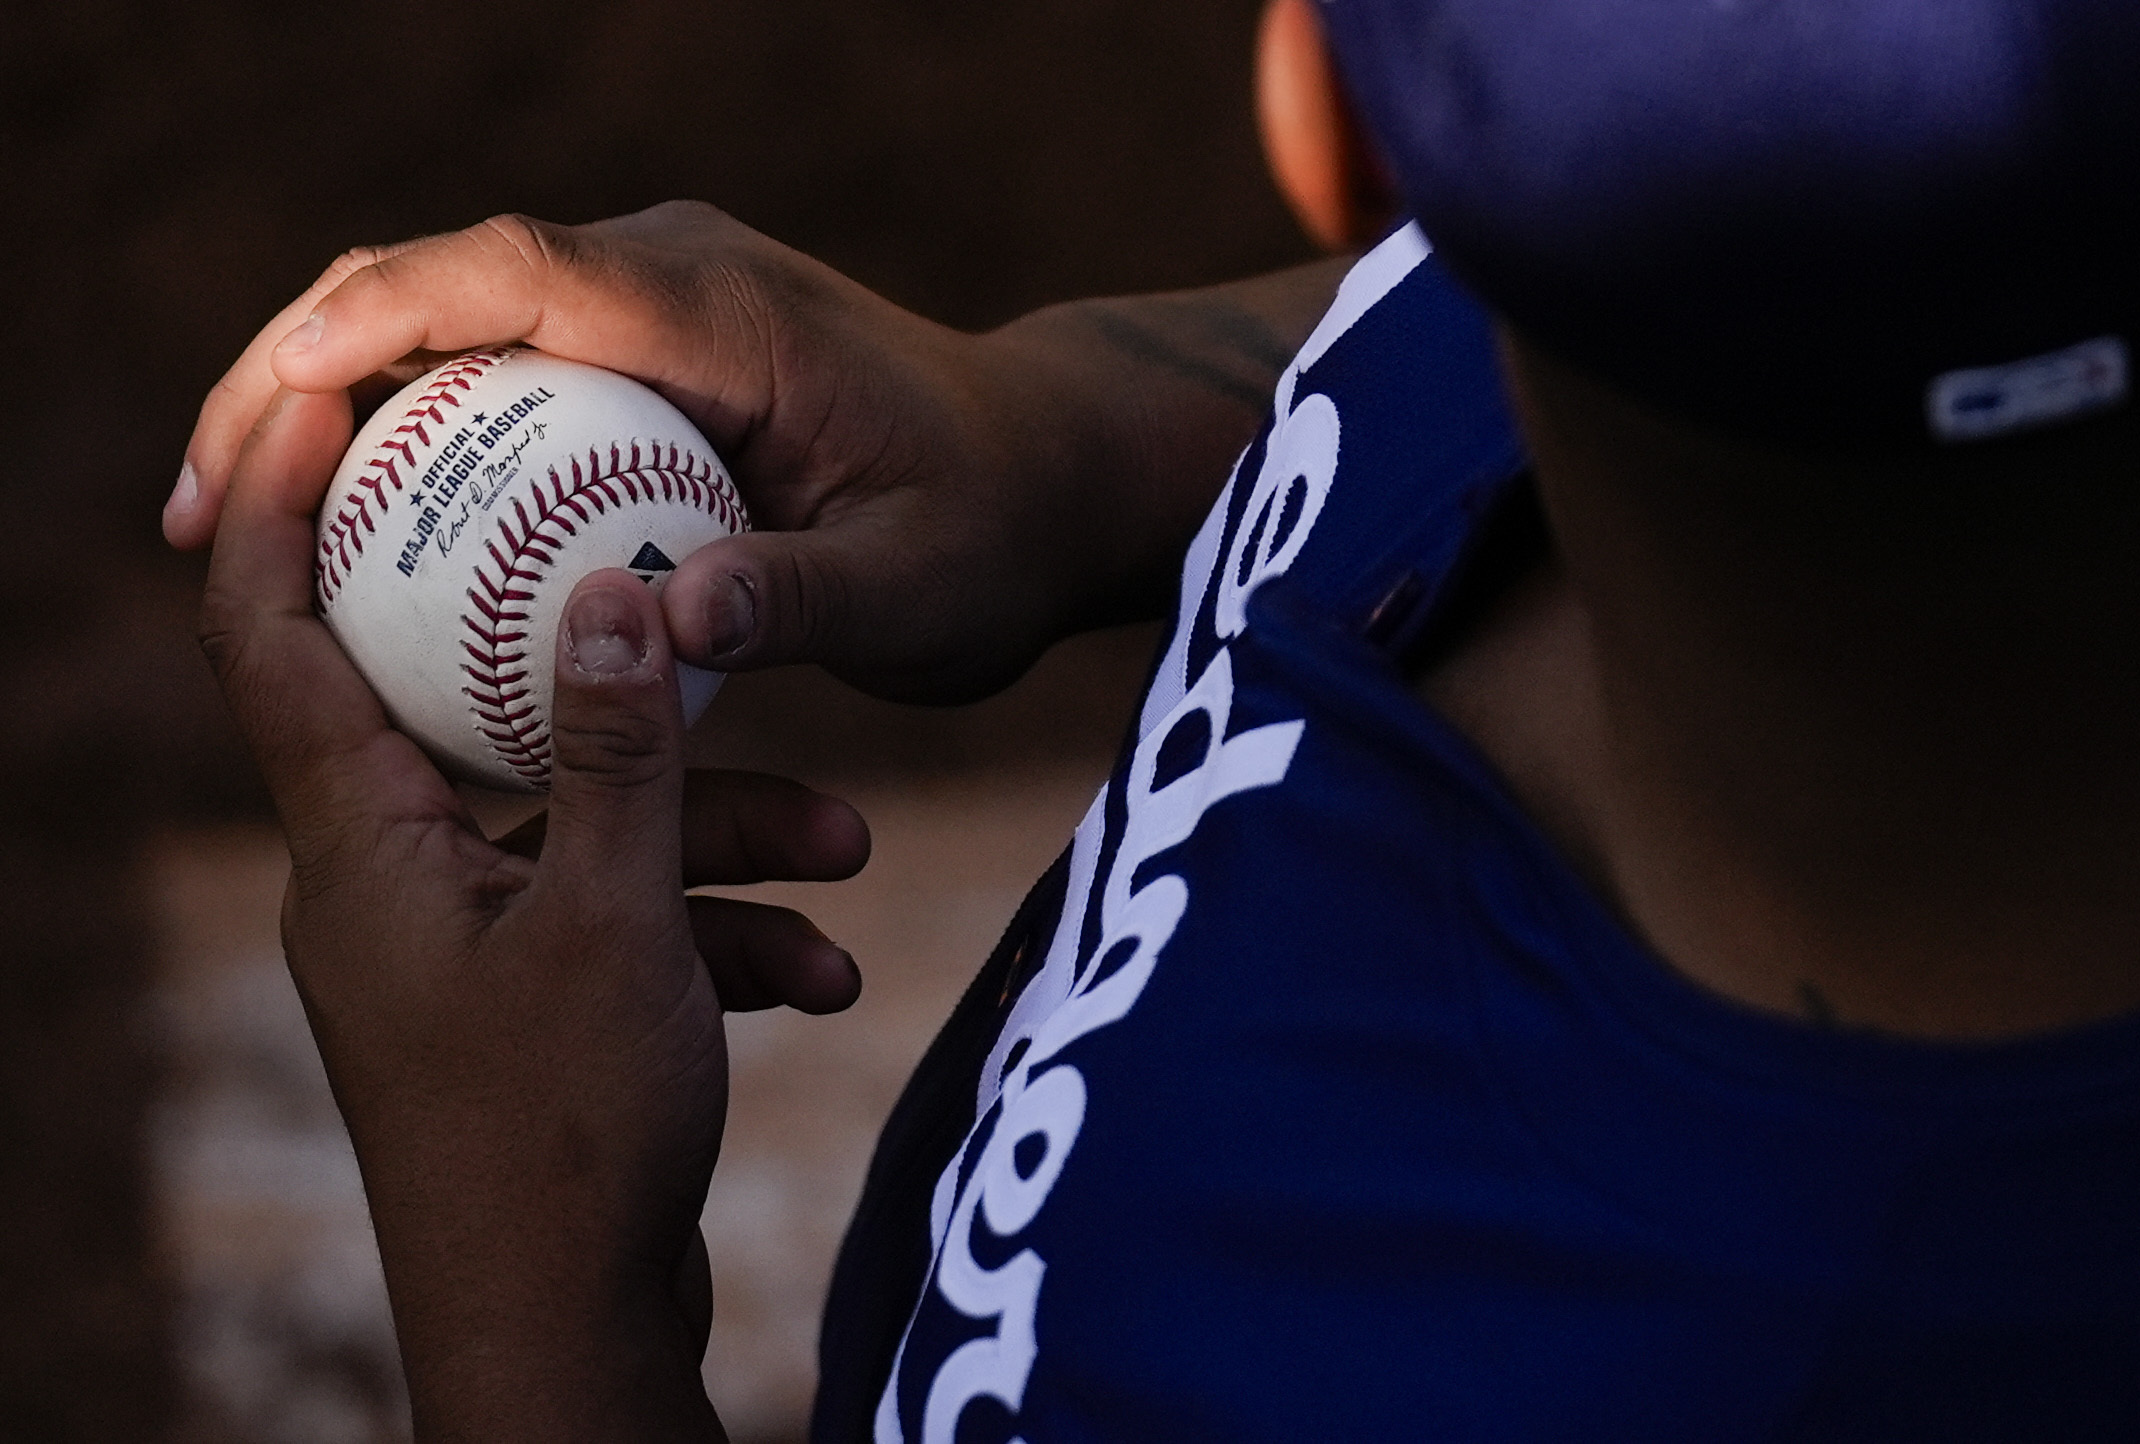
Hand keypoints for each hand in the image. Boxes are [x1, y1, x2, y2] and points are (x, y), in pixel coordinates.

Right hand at [170, 202, 1344, 701]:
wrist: (1044, 472)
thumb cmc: (995, 532)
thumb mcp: (923, 592)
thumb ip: (804, 601)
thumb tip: (663, 626)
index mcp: (719, 306)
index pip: (509, 277)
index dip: (367, 325)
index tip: (263, 413)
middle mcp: (666, 277)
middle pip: (433, 285)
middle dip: (292, 375)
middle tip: (194, 522)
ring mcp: (648, 308)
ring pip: (442, 330)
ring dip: (326, 413)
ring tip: (226, 541)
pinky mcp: (643, 355)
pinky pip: (493, 384)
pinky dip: (409, 450)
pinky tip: (355, 553)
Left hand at [200, 387, 870, 1441]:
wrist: (571, 1336)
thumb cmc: (565, 1139)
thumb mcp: (612, 925)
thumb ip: (615, 756)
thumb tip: (611, 592)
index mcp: (363, 849)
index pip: (273, 637)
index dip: (283, 503)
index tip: (343, 397)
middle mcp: (397, 886)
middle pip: (475, 716)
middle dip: (610, 675)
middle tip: (663, 561)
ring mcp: (466, 952)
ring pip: (586, 829)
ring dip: (719, 829)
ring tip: (852, 844)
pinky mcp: (535, 1009)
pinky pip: (626, 921)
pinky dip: (721, 929)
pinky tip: (828, 965)